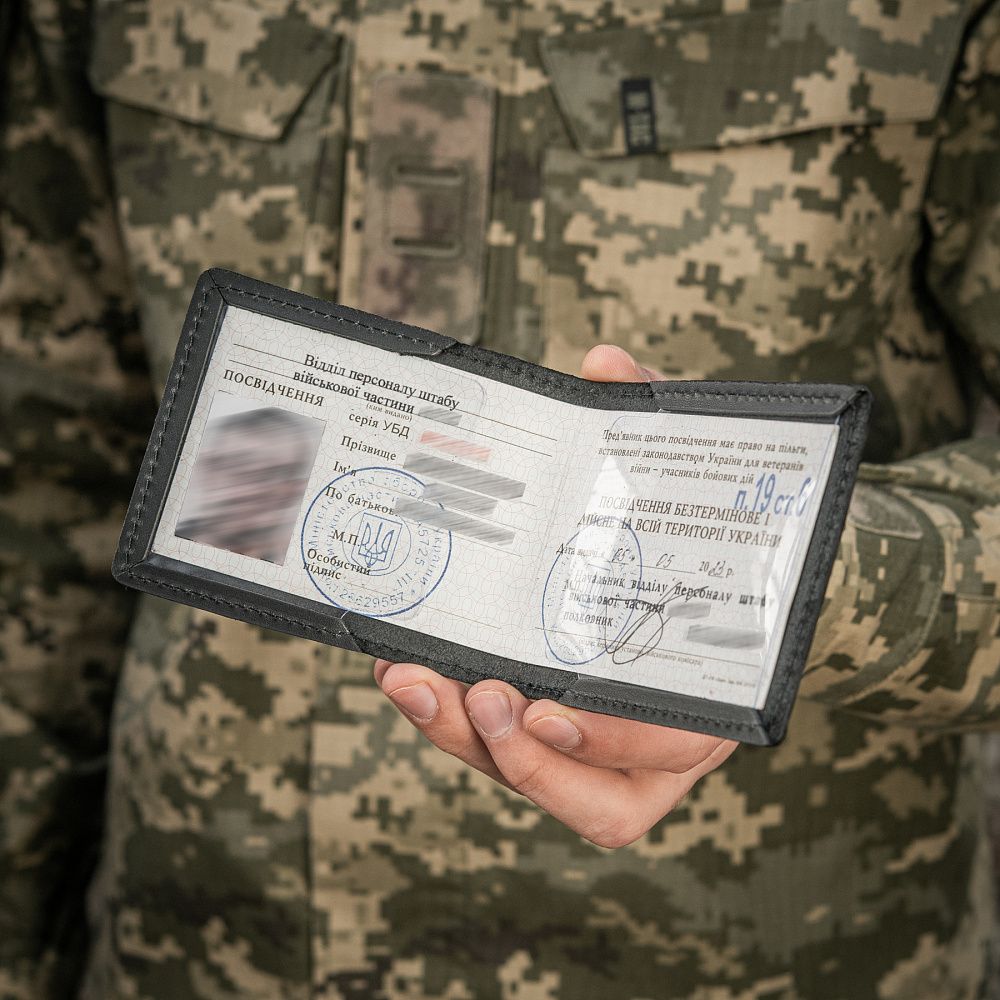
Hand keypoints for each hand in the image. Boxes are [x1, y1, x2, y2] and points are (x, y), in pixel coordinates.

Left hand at [374, 345, 737, 847]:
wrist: (710, 580)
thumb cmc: (703, 543)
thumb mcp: (683, 478)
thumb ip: (654, 423)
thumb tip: (605, 368)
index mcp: (706, 691)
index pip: (663, 745)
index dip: (605, 738)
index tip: (543, 706)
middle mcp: (657, 739)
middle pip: (586, 791)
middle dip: (513, 750)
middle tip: (463, 689)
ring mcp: (600, 748)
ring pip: (533, 779)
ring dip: (465, 740)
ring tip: (411, 678)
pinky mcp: (549, 736)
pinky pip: (502, 752)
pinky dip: (453, 723)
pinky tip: (412, 668)